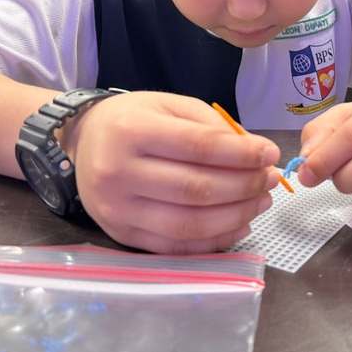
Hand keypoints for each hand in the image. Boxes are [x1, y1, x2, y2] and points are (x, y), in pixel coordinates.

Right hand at [68, 91, 280, 253]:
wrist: (81, 143)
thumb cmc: (131, 119)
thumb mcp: (168, 105)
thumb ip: (210, 126)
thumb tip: (253, 153)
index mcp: (132, 131)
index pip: (198, 147)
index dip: (241, 154)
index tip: (270, 154)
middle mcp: (119, 172)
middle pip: (196, 189)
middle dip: (244, 186)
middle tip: (270, 179)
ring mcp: (118, 210)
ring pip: (189, 223)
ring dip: (236, 216)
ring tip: (261, 201)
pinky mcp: (122, 235)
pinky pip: (176, 246)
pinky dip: (214, 240)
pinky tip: (239, 225)